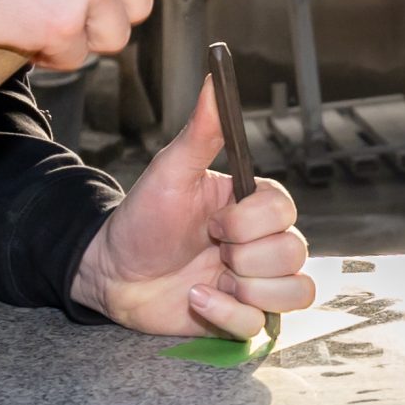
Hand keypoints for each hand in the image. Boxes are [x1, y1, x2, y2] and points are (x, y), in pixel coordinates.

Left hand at [70, 77, 316, 337]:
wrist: (110, 272)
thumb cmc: (140, 219)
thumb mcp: (170, 172)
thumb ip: (201, 132)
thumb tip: (214, 79)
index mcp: (250, 205)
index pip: (286, 211)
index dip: (251, 221)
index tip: (214, 222)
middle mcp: (260, 243)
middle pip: (294, 253)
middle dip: (244, 257)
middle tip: (208, 249)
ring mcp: (254, 281)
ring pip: (294, 291)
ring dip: (246, 289)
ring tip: (206, 279)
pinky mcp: (241, 316)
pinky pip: (263, 325)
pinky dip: (227, 315)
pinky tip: (196, 300)